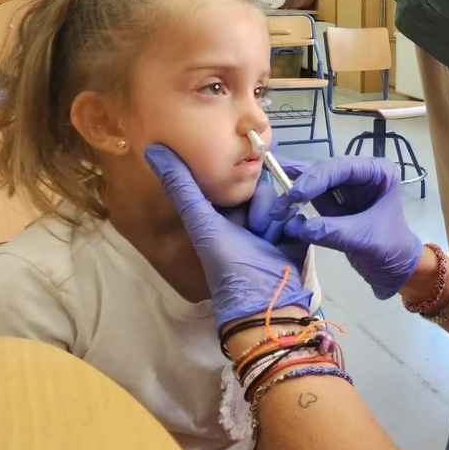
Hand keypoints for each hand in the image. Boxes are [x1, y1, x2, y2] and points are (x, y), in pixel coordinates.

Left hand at [145, 144, 311, 325]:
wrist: (268, 301)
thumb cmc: (228, 264)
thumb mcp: (202, 223)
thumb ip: (181, 187)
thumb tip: (152, 148)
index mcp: (220, 215)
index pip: (229, 181)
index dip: (234, 177)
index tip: (238, 180)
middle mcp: (245, 218)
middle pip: (257, 187)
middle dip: (258, 204)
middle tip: (253, 227)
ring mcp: (271, 226)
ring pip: (279, 199)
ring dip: (273, 218)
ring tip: (269, 238)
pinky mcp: (294, 232)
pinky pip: (296, 211)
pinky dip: (291, 224)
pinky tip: (286, 239)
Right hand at [271, 157, 422, 299]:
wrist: (394, 270)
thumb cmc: (390, 250)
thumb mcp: (364, 240)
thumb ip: (333, 231)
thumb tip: (300, 228)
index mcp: (378, 173)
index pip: (343, 167)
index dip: (316, 178)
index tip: (295, 195)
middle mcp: (361, 173)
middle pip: (325, 170)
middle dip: (301, 185)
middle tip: (280, 204)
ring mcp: (346, 186)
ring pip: (314, 180)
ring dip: (293, 189)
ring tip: (273, 200)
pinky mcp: (334, 202)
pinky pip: (311, 195)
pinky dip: (295, 199)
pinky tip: (276, 197)